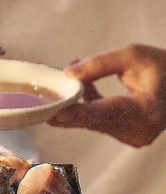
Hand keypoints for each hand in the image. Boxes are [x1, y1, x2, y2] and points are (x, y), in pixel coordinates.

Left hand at [49, 44, 165, 146]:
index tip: (56, 112)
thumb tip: (68, 73)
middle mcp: (139, 130)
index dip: (79, 113)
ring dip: (74, 104)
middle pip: (93, 121)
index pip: (106, 113)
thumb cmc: (162, 66)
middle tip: (41, 101)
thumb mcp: (133, 56)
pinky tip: (78, 87)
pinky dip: (85, 106)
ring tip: (61, 83)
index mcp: (147, 111)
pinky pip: (97, 121)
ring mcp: (132, 137)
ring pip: (92, 122)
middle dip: (66, 109)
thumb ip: (99, 64)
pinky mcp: (125, 135)